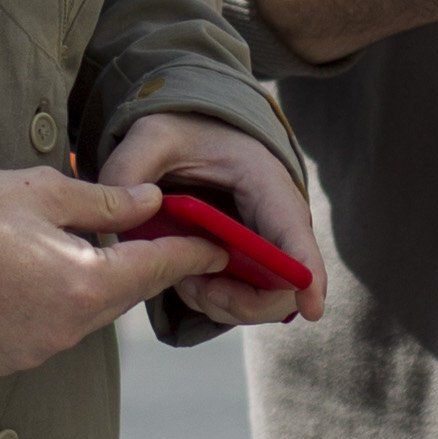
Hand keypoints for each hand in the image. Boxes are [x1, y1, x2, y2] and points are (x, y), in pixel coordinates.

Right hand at [0, 169, 220, 377]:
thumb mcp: (45, 191)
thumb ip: (107, 202)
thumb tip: (152, 205)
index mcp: (84, 282)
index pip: (155, 267)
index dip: (190, 253)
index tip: (217, 247)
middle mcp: (67, 327)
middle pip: (122, 295)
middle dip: (137, 267)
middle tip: (148, 237)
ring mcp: (37, 351)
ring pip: (89, 318)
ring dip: (92, 289)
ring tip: (74, 253)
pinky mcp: (9, 360)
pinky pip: (52, 335)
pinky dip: (55, 311)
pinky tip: (32, 282)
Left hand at [99, 113, 326, 329]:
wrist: (190, 130)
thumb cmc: (183, 129)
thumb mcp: (152, 136)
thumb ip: (129, 167)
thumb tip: (125, 215)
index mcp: (266, 184)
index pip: (296, 236)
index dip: (309, 276)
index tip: (312, 308)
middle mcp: (276, 221)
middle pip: (285, 283)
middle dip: (245, 302)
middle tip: (199, 290)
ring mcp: (262, 245)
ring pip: (262, 299)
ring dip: (222, 304)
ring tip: (183, 279)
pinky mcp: (244, 261)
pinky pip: (241, 296)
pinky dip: (213, 300)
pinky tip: (184, 278)